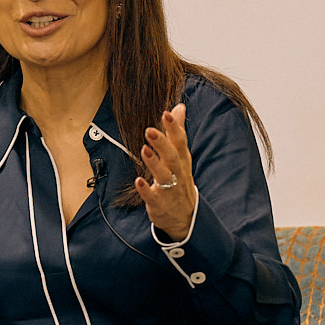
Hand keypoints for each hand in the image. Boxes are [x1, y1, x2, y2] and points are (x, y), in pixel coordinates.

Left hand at [137, 104, 196, 241]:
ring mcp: (170, 190)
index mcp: (181, 160)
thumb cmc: (180, 181)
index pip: (180, 141)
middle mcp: (178, 173)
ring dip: (154, 163)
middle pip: (172, 157)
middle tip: (150, 130)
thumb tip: (179, 106)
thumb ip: (177, 132)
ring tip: (144, 150)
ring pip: (164, 176)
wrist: (186, 217)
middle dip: (162, 144)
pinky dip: (146, 190)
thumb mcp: (181, 156)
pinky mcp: (160, 204)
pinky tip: (138, 181)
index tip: (167, 113)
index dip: (175, 127)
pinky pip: (153, 198)